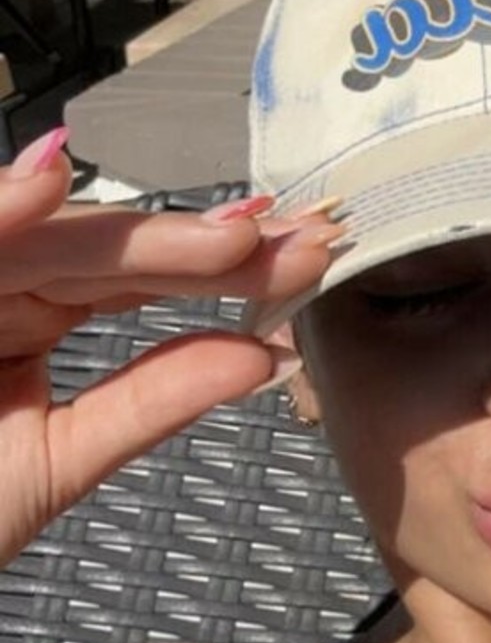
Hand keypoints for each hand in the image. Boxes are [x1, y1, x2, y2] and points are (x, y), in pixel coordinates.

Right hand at [0, 130, 340, 569]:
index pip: (134, 281)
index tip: (310, 258)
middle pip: (102, 252)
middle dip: (202, 247)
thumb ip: (149, 399)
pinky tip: (46, 183)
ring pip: (37, 237)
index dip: (219, 269)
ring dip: (129, 232)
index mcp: (26, 316)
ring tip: (226, 232)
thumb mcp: (56, 458)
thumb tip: (263, 355)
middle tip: (303, 239)